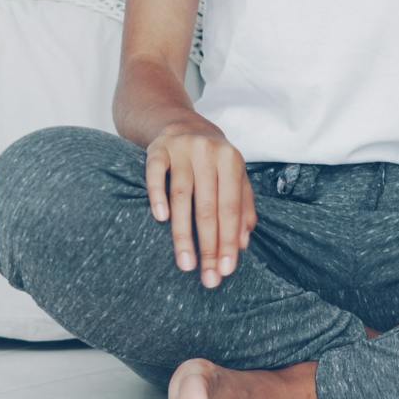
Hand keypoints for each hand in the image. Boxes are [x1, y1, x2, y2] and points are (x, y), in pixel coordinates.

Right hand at [145, 121, 255, 288]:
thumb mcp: (233, 175)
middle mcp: (208, 152)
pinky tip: (161, 219)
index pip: (231, 208)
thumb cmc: (211, 158)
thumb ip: (243, 205)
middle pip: (208, 206)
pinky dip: (157, 196)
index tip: (226, 270)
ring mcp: (181, 149)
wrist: (179, 121)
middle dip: (209, 245)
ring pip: (182, 196)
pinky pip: (155, 174)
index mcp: (231, 160)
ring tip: (186, 264)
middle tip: (207, 277)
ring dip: (183, 234)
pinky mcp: (157, 148)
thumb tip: (243, 243)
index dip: (229, 240)